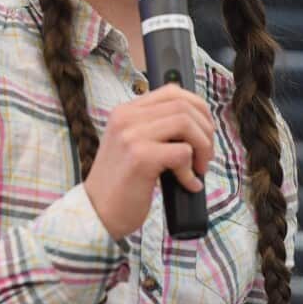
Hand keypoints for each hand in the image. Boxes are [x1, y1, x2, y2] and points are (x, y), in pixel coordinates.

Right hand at [83, 84, 214, 240]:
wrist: (97, 212)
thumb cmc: (120, 183)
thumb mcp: (132, 145)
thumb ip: (156, 129)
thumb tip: (198, 124)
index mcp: (125, 112)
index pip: (172, 91)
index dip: (198, 108)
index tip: (204, 131)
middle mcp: (126, 118)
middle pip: (183, 106)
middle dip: (205, 130)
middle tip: (205, 156)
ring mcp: (132, 136)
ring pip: (186, 124)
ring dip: (202, 147)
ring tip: (199, 168)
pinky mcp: (140, 158)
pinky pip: (182, 153)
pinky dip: (191, 171)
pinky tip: (187, 185)